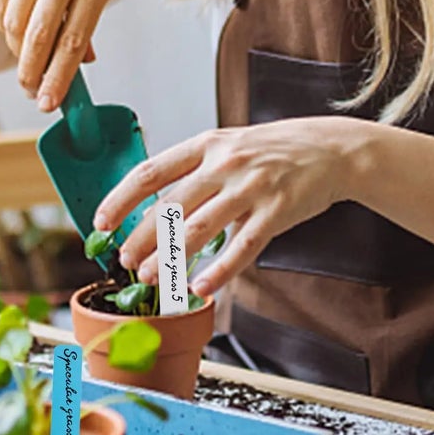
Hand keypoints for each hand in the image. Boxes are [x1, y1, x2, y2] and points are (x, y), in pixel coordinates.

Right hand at [0, 0, 116, 111]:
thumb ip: (88, 19)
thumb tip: (82, 63)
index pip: (74, 39)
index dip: (60, 76)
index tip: (50, 104)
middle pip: (40, 37)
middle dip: (32, 74)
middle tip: (32, 94)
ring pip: (15, 25)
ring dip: (18, 55)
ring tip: (27, 68)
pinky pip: (1, 7)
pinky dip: (7, 30)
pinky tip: (15, 38)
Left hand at [91, 119, 368, 296]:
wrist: (332, 149)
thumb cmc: (273, 152)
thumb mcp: (228, 147)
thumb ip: (194, 172)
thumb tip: (153, 208)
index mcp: (205, 146)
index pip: (150, 172)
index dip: (122, 198)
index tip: (101, 222)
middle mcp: (224, 163)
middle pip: (170, 205)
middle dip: (141, 237)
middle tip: (124, 261)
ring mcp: (251, 187)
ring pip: (199, 228)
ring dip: (170, 257)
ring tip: (150, 277)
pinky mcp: (277, 211)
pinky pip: (243, 247)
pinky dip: (220, 270)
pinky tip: (201, 288)